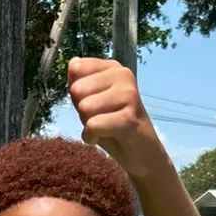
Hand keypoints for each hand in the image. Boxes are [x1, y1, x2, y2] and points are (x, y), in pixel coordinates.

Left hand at [67, 57, 163, 176]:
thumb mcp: (91, 99)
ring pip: (84, 107)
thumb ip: (79, 80)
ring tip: (107, 126)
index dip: (78, 93)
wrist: (141, 153)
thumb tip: (73, 63)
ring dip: (89, 124)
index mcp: (113, 67)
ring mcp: (129, 95)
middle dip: (82, 110)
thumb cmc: (113, 124)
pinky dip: (92, 137)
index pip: (75, 69)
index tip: (95, 102)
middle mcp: (123, 75)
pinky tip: (106, 137)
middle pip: (77, 89)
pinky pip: (93, 125)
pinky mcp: (129, 118)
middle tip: (102, 117)